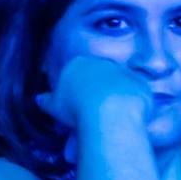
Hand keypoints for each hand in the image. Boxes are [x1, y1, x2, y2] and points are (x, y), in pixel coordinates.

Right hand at [37, 55, 151, 135]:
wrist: (110, 111)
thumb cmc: (76, 107)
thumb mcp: (54, 106)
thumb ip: (47, 101)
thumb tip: (40, 99)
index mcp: (77, 64)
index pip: (75, 72)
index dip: (74, 89)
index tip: (74, 104)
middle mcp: (101, 62)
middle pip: (97, 76)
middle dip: (95, 91)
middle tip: (92, 112)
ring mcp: (123, 71)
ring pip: (117, 83)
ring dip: (114, 96)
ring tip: (110, 117)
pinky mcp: (140, 83)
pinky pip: (135, 92)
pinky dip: (131, 102)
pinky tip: (125, 116)